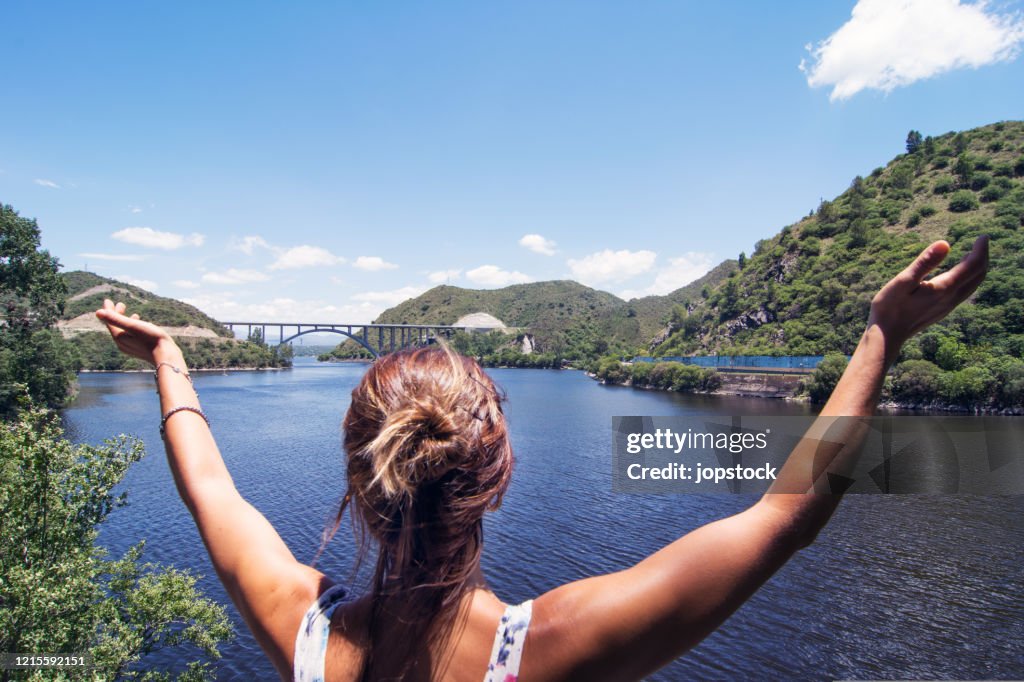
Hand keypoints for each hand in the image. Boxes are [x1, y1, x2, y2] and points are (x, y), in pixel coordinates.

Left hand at [95, 299, 183, 365]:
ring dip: (127, 322)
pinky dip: (134, 329)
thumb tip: (97, 312)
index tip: (109, 300)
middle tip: (121, 304)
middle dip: (117, 315)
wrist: (166, 356)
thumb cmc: (151, 338)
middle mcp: (122, 344)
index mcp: (119, 337)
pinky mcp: (140, 350)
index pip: (109, 322)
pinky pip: (132, 337)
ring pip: (125, 332)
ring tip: (135, 315)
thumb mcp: (133, 326)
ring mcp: (131, 348)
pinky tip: (143, 328)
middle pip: (116, 327)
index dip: (108, 310)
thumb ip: (116, 319)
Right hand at [867, 236, 988, 358]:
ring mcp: (948, 306)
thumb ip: (925, 262)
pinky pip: (964, 292)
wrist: (887, 336)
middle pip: (978, 275)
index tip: (983, 236)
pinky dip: (969, 279)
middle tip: (981, 241)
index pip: (973, 265)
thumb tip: (946, 243)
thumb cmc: (890, 307)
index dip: (981, 249)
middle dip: (983, 257)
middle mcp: (951, 298)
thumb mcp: (903, 281)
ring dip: (977, 268)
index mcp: (945, 288)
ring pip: (973, 285)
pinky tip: (959, 275)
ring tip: (974, 254)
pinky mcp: (942, 311)